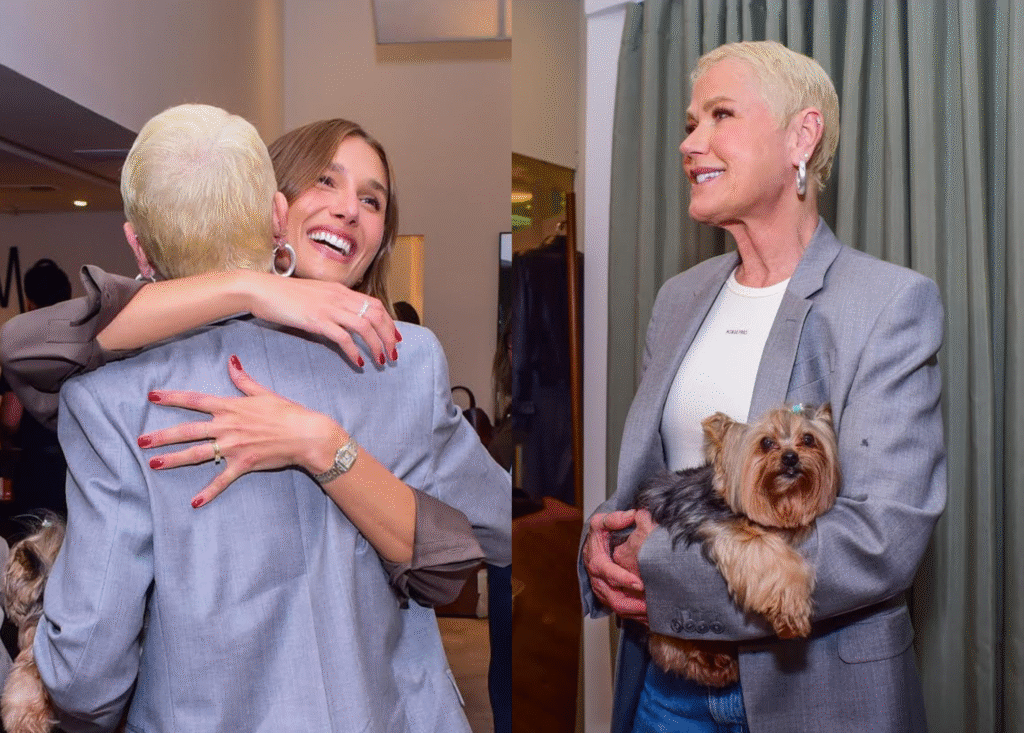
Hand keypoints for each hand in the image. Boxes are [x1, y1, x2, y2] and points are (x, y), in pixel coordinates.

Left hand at [138, 356, 344, 508]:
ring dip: (174, 459)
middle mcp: (227, 426)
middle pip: (188, 430)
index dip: (172, 398)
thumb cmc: (287, 412)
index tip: (152, 397)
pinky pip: (222, 479)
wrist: (306, 434)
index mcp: (230, 407)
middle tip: (141, 440)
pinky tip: (195, 502)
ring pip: (197, 454)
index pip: (195, 400)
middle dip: (162, 435)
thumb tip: (231, 361)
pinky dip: (209, 492)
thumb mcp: (264, 392)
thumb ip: (243, 379)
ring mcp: (233, 446)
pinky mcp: (243, 463)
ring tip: (153, 464)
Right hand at [247, 274, 399, 367]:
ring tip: (380, 360)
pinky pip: (343, 338)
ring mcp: (328, 308)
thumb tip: (345, 320)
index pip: (375, 304)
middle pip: (376, 315)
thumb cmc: (284, 295)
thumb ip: (332, 304)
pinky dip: (354, 351)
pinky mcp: (316, 320)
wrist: (260, 290)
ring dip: (376, 345)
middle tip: (392, 354)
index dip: (389, 322)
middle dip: (388, 336)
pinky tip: (358, 362)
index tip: (394, 337)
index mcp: (340, 290)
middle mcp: (339, 297)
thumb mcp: (315, 295)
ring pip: (365, 326)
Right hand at [583, 509, 648, 623]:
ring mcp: (604, 592)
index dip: (623, 580)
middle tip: (650, 606)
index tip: (639, 583)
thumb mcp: (600, 523)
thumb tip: (631, 516)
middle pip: (614, 599)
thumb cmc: (598, 536)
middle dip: (633, 605)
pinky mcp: (610, 599)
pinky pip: (623, 612)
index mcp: (596, 563)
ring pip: (619, 609)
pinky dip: (636, 616)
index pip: (609, 574)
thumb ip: (613, 519)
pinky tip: (651, 617)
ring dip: (637, 614)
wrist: (591, 549)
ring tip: (654, 614)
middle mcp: (598, 581)